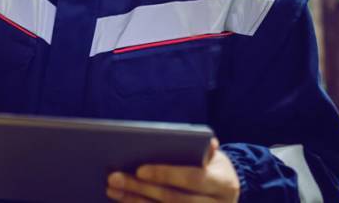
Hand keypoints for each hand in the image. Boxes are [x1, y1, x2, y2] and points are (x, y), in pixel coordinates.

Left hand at [106, 139, 239, 201]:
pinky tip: (124, 200)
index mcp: (224, 183)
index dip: (166, 174)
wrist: (226, 193)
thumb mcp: (213, 156)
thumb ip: (203, 149)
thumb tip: (200, 141)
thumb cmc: (212, 168)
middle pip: (174, 200)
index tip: (139, 170)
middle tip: (113, 178)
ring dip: (135, 201)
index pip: (193, 179)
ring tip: (112, 189)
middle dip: (141, 189)